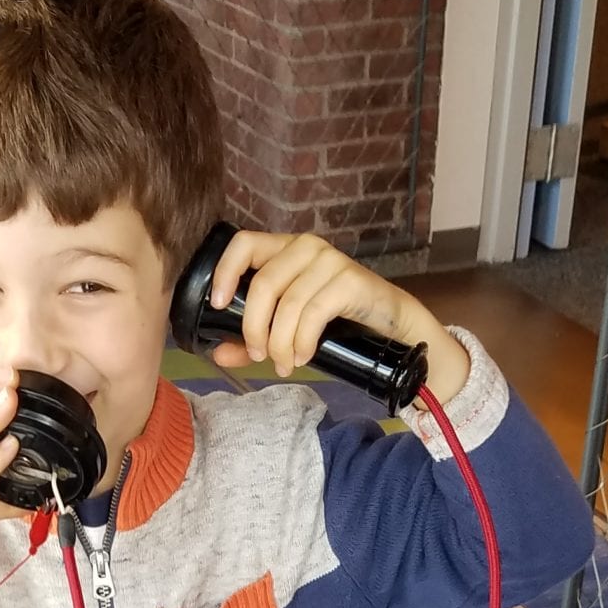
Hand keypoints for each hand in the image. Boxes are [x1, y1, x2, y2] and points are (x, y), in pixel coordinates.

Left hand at [206, 229, 470, 405]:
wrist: (390, 326)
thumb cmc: (335, 323)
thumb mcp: (287, 330)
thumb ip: (250, 340)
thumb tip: (218, 354)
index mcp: (285, 250)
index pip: (244, 244)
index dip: (225, 271)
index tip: (217, 304)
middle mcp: (306, 248)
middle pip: (263, 284)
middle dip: (253, 327)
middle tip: (259, 354)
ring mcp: (330, 261)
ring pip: (287, 303)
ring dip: (280, 342)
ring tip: (283, 364)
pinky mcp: (350, 280)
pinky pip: (313, 312)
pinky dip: (302, 340)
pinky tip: (302, 356)